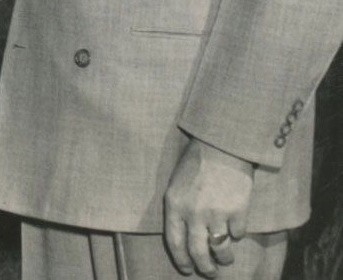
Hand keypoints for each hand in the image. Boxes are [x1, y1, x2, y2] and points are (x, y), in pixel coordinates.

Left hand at [164, 137, 253, 276]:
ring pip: (221, 248)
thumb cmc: (195, 164)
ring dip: (224, 257)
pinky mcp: (238, 211)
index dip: (181, 260)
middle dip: (204, 267)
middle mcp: (194, 213)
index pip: (175, 243)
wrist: (221, 146)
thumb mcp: (176, 185)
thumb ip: (179, 210)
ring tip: (225, 259)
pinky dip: (237, 235)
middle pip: (198, 252)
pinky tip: (235, 230)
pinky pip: (238, 233)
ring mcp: (217, 213)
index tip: (187, 269)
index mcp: (174, 205)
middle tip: (209, 273)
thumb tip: (186, 237)